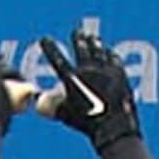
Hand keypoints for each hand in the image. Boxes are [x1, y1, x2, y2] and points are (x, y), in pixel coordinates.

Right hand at [34, 27, 139, 150]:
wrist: (114, 127)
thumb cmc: (87, 124)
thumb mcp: (66, 115)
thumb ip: (52, 106)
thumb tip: (38, 102)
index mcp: (73, 80)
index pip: (58, 59)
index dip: (50, 48)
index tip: (44, 38)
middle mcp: (89, 71)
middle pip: (82, 48)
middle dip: (78, 38)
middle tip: (77, 31)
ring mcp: (106, 70)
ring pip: (99, 50)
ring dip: (95, 43)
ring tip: (93, 37)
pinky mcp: (120, 74)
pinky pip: (114, 59)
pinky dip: (110, 54)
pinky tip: (110, 52)